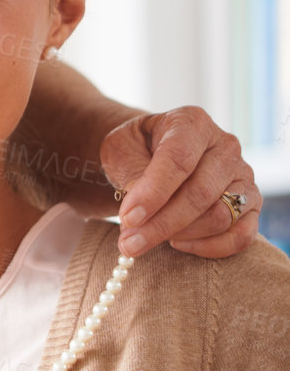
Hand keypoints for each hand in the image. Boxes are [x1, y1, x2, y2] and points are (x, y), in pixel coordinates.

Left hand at [100, 107, 259, 258]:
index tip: (128, 218)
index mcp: (192, 123)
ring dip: (180, 235)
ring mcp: (243, 176)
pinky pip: (242, 235)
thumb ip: (132, 175)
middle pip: (200, 193)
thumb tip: (139, 214)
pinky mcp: (250, 205)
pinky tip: (178, 243)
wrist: (152, 155)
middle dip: (161, 223)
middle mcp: (225, 146)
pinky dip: (210, 247)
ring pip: (220, 216)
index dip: (154, 193)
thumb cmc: (136, 151)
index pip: (179, 159)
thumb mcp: (122, 151)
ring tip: (145, 240)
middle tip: (129, 244)